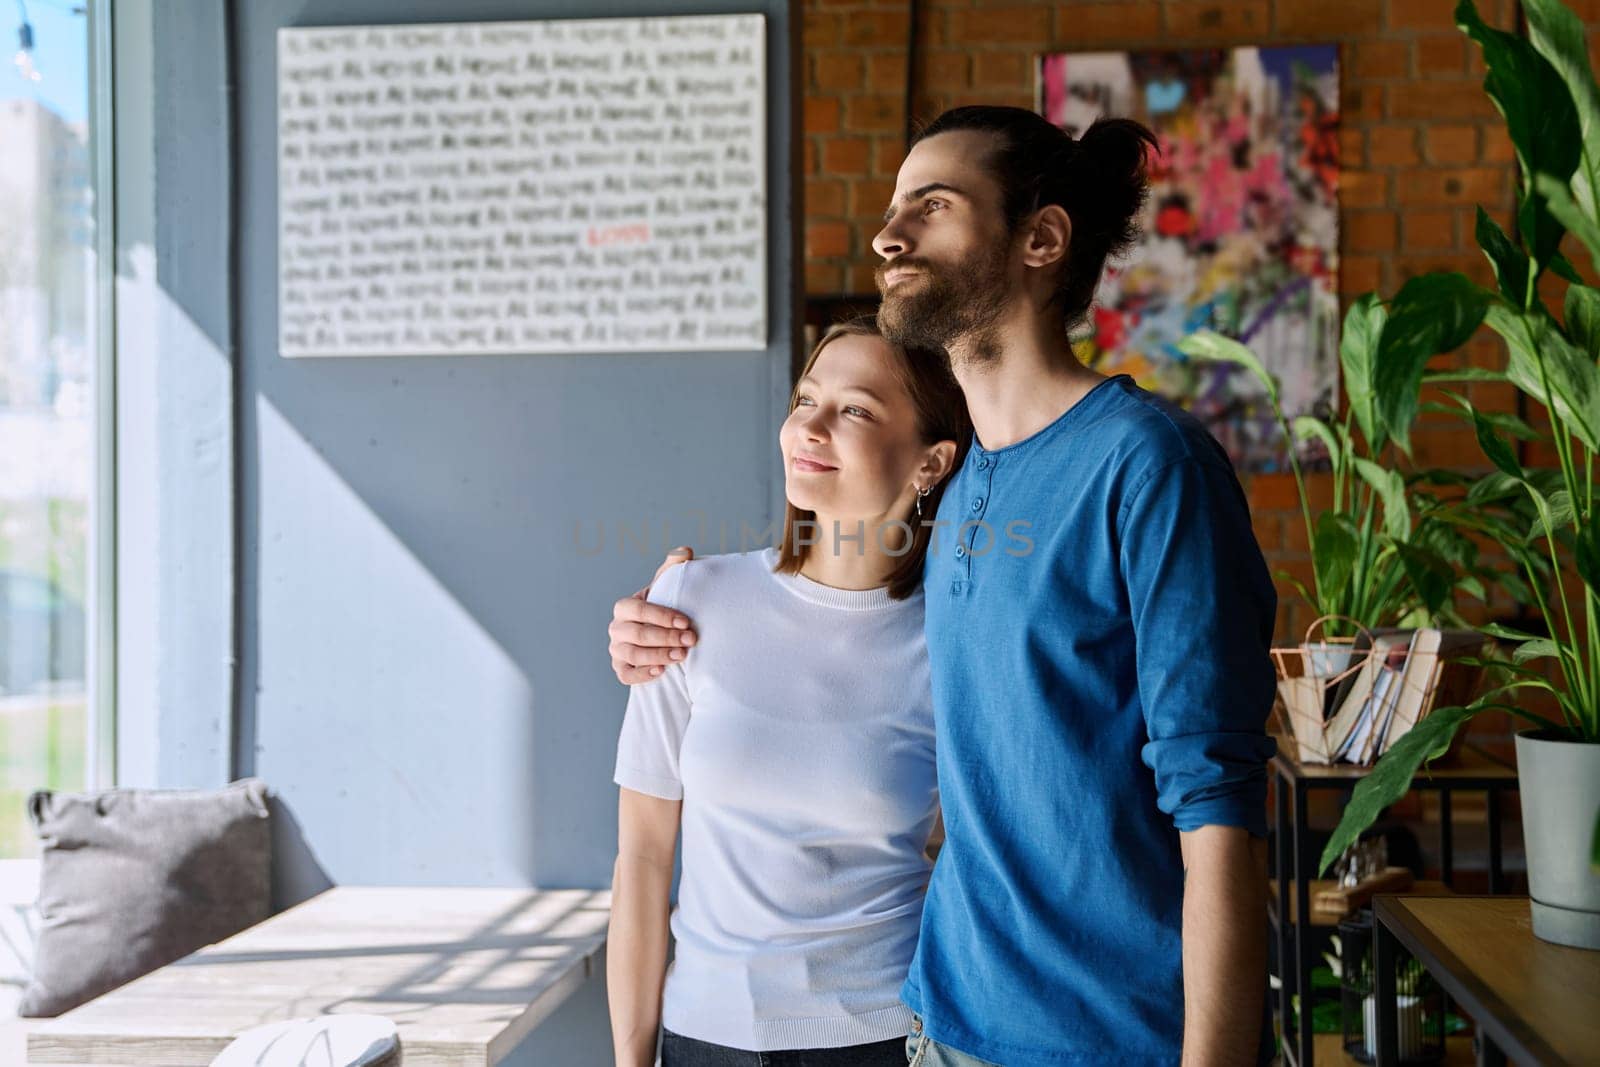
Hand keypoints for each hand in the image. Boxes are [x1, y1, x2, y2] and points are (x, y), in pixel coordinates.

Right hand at [608, 547, 698, 683]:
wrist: (659, 636)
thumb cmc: (663, 609)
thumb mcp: (666, 588)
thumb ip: (673, 568)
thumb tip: (685, 551)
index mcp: (624, 606)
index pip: (638, 609)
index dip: (662, 616)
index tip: (686, 621)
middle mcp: (617, 628)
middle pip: (637, 634)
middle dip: (666, 637)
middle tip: (691, 640)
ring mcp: (617, 650)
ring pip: (633, 654)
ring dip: (659, 655)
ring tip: (682, 655)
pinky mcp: (621, 669)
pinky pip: (626, 674)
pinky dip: (643, 674)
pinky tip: (662, 671)